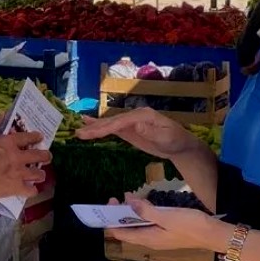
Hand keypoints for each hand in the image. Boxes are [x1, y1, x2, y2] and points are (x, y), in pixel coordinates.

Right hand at [0, 131, 50, 201]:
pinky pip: (31, 191)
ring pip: (39, 173)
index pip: (26, 137)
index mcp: (8, 143)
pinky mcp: (17, 188)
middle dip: (45, 155)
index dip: (35, 136)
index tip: (39, 137)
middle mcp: (17, 156)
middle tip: (47, 156)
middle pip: (39, 155)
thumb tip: (0, 116)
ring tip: (40, 175)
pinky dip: (32, 191)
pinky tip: (30, 190)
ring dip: (40, 174)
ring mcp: (19, 173)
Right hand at [75, 108, 204, 159]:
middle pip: (112, 122)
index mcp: (142, 115)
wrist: (180, 145)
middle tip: (79, 133)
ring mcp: (131, 123)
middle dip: (95, 127)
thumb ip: (152, 132)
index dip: (107, 127)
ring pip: (110, 125)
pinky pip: (113, 129)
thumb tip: (138, 126)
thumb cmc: (176, 141)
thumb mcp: (167, 137)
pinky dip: (100, 128)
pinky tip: (90, 127)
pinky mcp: (130, 131)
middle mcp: (134, 116)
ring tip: (78, 130)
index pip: (121, 122)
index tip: (93, 133)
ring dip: (94, 128)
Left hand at [106, 195, 228, 252]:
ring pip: (138, 226)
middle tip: (117, 198)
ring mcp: (158, 237)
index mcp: (148, 238)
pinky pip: (148, 224)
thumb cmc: (190, 226)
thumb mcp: (167, 216)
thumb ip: (147, 211)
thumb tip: (129, 203)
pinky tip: (145, 204)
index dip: (110, 221)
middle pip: (128, 230)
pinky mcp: (166, 233)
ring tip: (128, 197)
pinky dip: (142, 214)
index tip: (108, 205)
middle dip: (119, 215)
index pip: (121, 233)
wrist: (212, 234)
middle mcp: (150, 240)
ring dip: (131, 213)